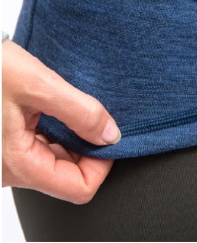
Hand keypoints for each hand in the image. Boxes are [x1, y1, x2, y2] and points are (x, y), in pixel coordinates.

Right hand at [2, 39, 120, 203]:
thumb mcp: (39, 85)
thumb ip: (79, 112)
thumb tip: (110, 135)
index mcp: (17, 163)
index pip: (78, 188)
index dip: (101, 164)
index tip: (108, 136)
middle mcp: (9, 169)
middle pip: (69, 175)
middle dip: (89, 147)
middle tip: (93, 116)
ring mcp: (7, 158)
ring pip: (57, 161)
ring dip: (74, 137)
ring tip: (74, 109)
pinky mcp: (8, 145)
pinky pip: (43, 147)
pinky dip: (59, 131)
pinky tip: (58, 109)